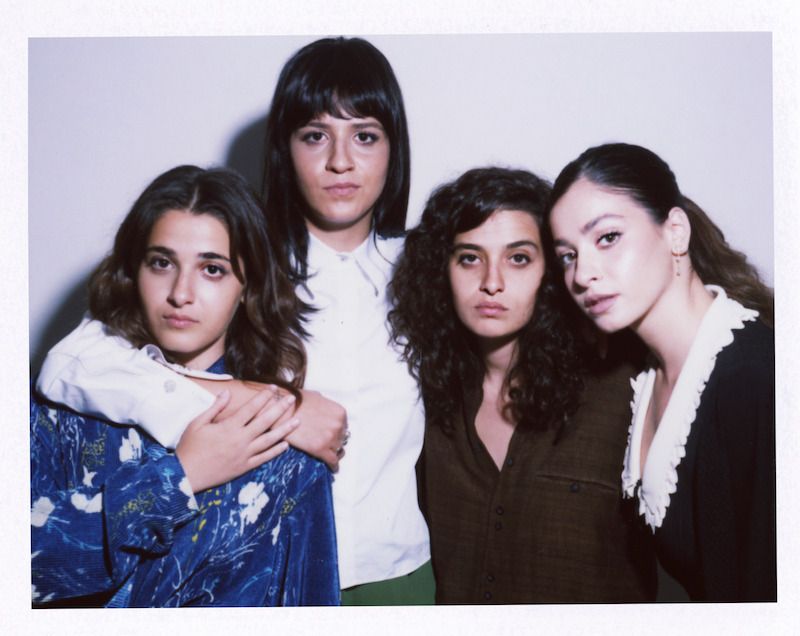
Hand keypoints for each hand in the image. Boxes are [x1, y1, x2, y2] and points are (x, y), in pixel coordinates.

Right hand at [175, 388, 298, 492]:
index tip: (273, 388)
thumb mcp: (197, 423)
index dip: (263, 396)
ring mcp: (244, 454)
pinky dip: (275, 451)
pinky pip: (263, 458)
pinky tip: (286, 445)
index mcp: (228, 427)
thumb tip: (227, 392)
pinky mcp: (244, 467)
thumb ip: (215, 407)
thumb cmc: (189, 447)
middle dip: (280, 408)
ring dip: (284, 430)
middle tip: (292, 399)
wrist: (185, 475)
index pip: (251, 408)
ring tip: (297, 421)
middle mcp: (240, 439)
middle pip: (265, 421)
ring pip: (269, 440)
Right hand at [284, 390, 347, 471]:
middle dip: (334, 441)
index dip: (336, 431)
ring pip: (337, 450)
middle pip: (341, 438)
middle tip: (325, 443)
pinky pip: (332, 461)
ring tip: (326, 455)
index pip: (343, 426)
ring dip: (331, 452)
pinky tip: (333, 469)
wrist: (281, 409)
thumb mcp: (316, 397)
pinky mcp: (320, 448)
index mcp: (340, 412)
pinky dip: (334, 466)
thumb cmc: (295, 402)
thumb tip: (325, 411)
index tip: (331, 436)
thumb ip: (325, 406)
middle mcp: (338, 424)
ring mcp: (330, 437)